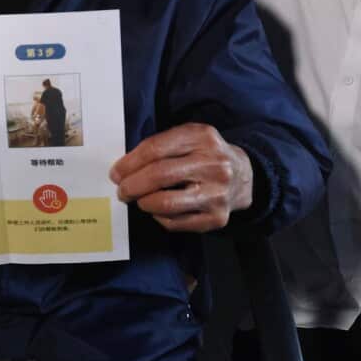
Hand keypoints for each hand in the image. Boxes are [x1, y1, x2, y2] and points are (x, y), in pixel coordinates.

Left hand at [109, 123, 252, 232]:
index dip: (130, 163)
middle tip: (122, 190)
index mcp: (203, 138)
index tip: (116, 172)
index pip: (156, 149)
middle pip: (160, 175)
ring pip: (166, 203)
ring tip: (139, 199)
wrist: (244, 177)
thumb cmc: (205, 155)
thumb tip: (124, 168)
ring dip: (144, 203)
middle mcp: (214, 165)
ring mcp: (218, 194)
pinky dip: (159, 217)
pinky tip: (158, 209)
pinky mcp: (217, 218)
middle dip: (132, 185)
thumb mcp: (188, 138)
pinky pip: (175, 222)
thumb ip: (160, 146)